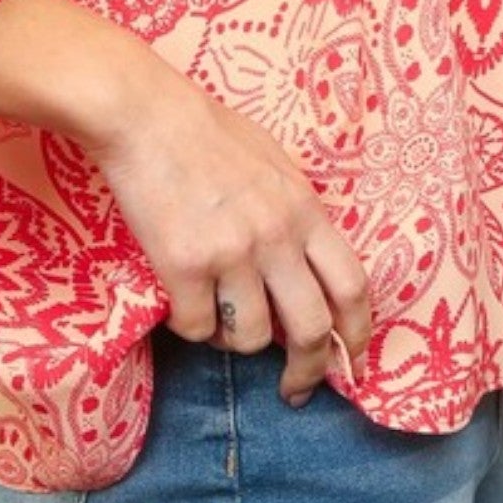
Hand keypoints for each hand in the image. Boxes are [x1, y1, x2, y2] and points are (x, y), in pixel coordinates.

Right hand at [77, 66, 371, 408]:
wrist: (145, 114)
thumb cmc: (207, 132)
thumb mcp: (274, 162)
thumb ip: (297, 212)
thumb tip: (312, 267)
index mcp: (303, 208)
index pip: (351, 285)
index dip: (357, 334)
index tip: (352, 363)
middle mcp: (275, 235)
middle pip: (312, 328)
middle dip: (308, 371)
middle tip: (294, 388)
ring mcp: (230, 252)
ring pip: (252, 337)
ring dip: (237, 339)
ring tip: (220, 314)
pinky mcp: (183, 266)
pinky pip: (197, 328)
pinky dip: (190, 325)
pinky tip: (181, 300)